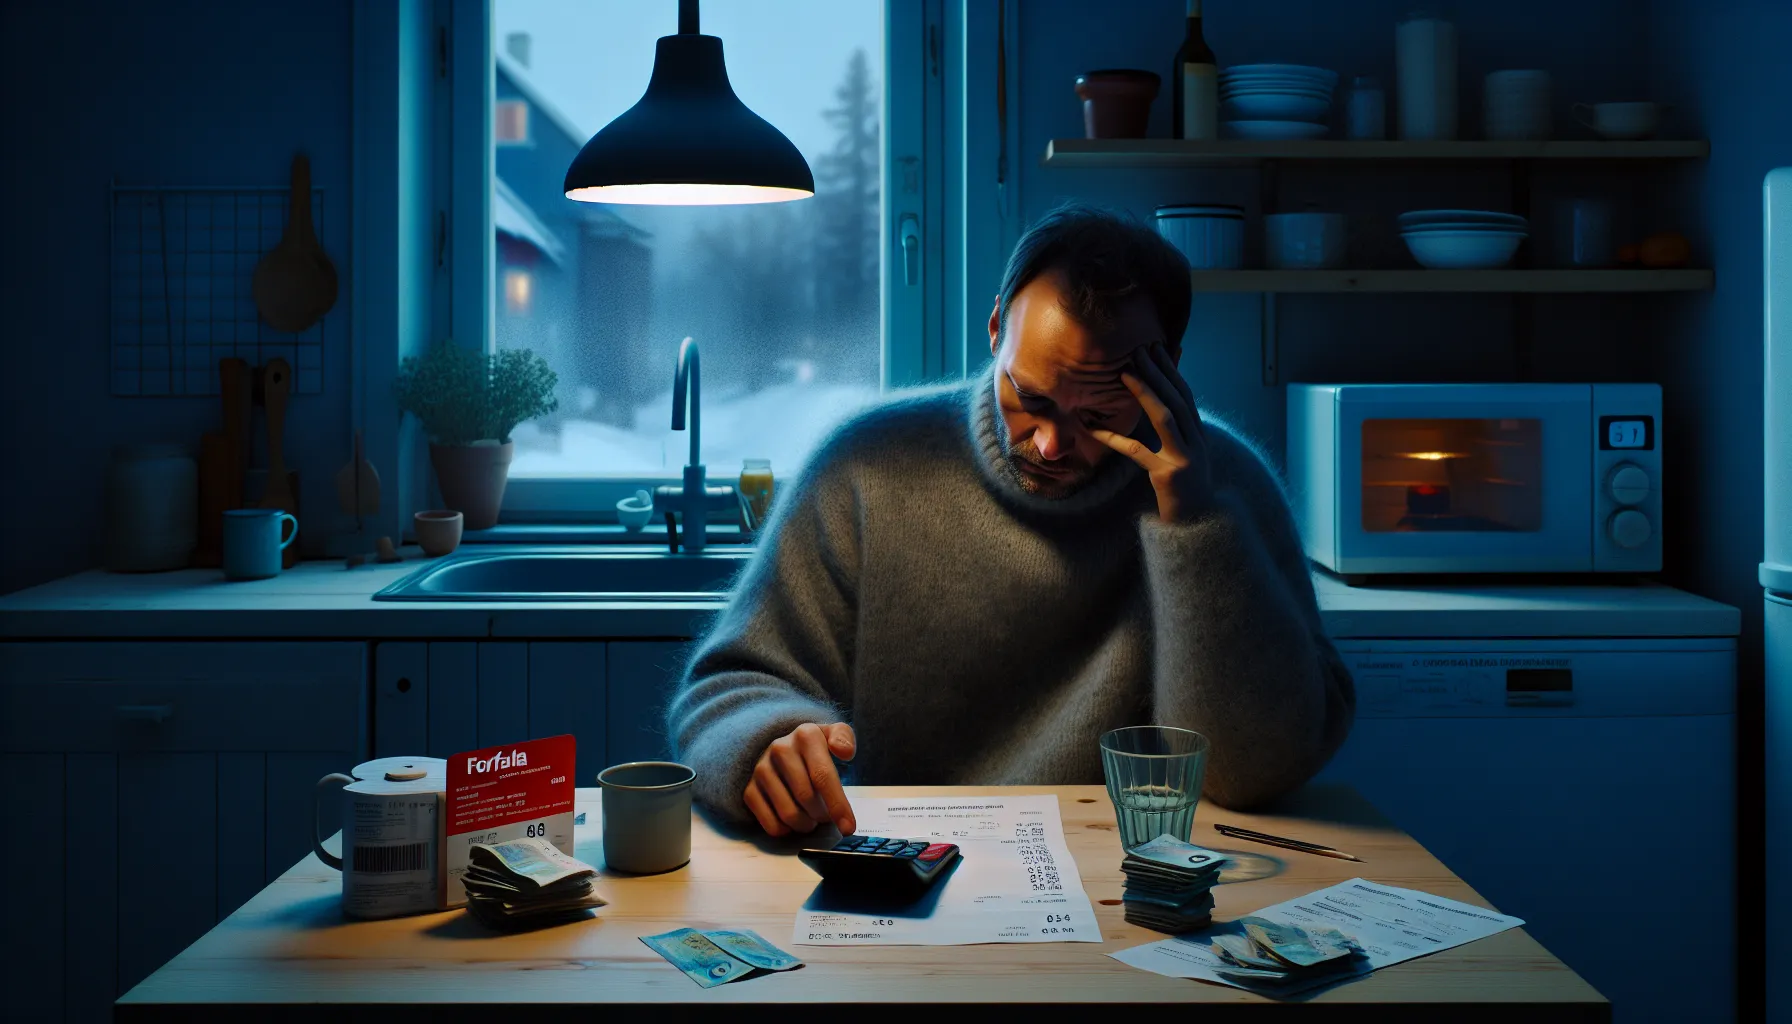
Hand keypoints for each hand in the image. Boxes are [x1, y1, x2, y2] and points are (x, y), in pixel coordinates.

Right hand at [743, 722, 856, 836]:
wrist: (782, 750)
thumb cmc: (814, 749)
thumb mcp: (832, 735)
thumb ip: (845, 738)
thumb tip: (846, 751)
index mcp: (805, 735)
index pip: (823, 776)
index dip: (837, 805)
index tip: (848, 828)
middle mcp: (780, 749)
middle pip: (806, 798)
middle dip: (822, 815)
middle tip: (827, 815)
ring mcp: (761, 770)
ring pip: (789, 814)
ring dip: (806, 824)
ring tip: (812, 818)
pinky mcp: (749, 790)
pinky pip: (771, 824)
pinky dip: (787, 830)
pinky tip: (793, 821)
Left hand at [1090, 344, 1212, 522]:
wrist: (1198, 529)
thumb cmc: (1184, 493)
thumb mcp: (1184, 458)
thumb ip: (1174, 435)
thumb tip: (1159, 408)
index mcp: (1199, 435)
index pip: (1185, 395)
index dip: (1172, 370)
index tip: (1157, 348)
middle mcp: (1197, 443)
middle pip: (1178, 399)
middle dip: (1159, 371)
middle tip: (1140, 349)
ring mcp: (1185, 458)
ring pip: (1166, 418)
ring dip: (1147, 392)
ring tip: (1126, 373)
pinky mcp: (1168, 476)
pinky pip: (1137, 452)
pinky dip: (1115, 437)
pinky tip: (1094, 427)